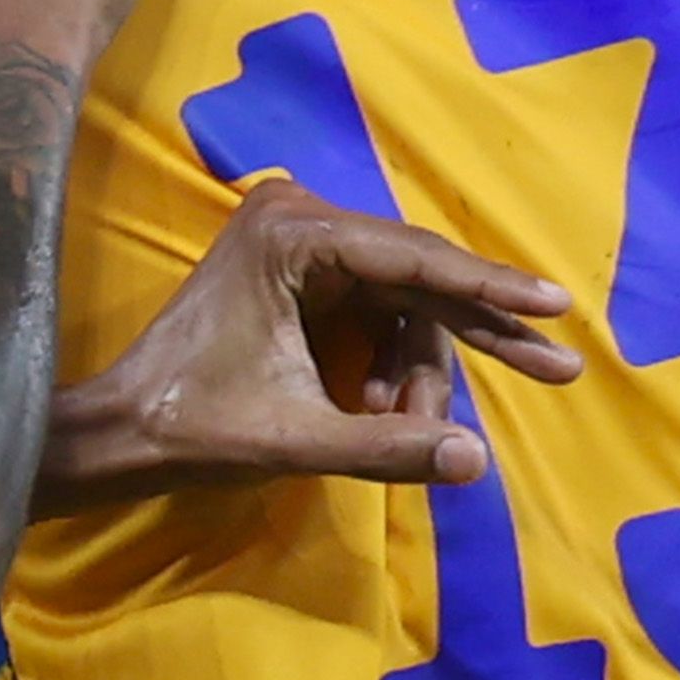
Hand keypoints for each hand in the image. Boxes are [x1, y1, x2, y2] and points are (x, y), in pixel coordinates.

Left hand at [46, 179, 583, 499]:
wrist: (121, 431)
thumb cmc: (192, 428)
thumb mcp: (296, 442)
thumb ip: (387, 449)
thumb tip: (474, 461)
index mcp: (294, 235)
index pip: (418, 259)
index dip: (494, 288)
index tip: (557, 304)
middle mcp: (301, 218)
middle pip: (420, 283)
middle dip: (473, 342)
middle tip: (558, 373)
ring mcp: (301, 242)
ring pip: (406, 305)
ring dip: (419, 374)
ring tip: (404, 433)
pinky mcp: (302, 273)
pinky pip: (379, 314)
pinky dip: (394, 368)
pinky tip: (382, 416)